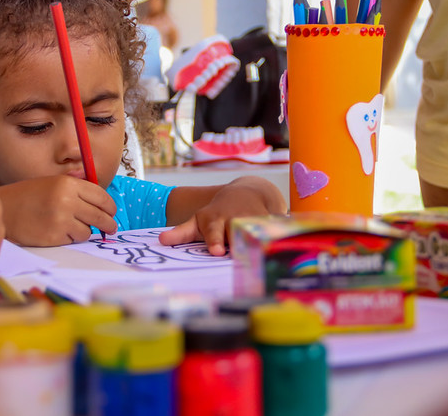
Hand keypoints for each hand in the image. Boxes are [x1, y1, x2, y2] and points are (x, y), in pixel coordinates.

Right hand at [0, 176, 117, 246]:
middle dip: (108, 224)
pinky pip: (73, 240)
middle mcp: (67, 200)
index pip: (101, 197)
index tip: (112, 212)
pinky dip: (69, 238)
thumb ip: (77, 192)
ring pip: (88, 231)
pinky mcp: (54, 237)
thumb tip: (104, 207)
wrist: (2, 210)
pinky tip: (56, 231)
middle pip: (100, 216)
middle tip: (111, 228)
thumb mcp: (53, 184)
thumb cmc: (28, 196)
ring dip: (83, 231)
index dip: (110, 207)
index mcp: (68, 184)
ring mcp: (60, 220)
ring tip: (70, 227)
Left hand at [159, 177, 285, 255]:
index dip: (215, 241)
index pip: (213, 232)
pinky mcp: (272, 221)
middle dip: (238, 243)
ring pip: (256, 233)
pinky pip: (276, 232)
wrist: (247, 193)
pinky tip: (287, 245)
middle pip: (236, 235)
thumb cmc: (217, 214)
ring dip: (259, 243)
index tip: (216, 251)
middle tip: (239, 255)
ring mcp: (253, 219)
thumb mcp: (198, 222)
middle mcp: (233, 219)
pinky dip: (281, 237)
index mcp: (214, 221)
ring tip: (263, 254)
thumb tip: (160, 241)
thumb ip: (181, 233)